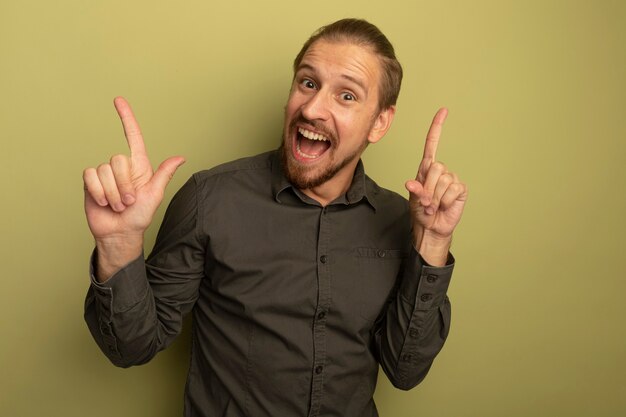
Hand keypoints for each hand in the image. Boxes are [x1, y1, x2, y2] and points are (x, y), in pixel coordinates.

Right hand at [83, 97, 184, 243]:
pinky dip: (99, 192)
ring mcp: (105, 174)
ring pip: (104, 171)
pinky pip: (91, 177)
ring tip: (118, 205)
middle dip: (125, 186)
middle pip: (118, 160)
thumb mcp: (155, 195)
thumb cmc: (140, 216)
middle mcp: (121, 167)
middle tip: (129, 201)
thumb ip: (164, 174)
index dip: (126, 118)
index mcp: (139, 166)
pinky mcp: (90, 182)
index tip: (118, 100)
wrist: (120, 233)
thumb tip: (180, 157)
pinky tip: (103, 202)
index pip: (133, 137)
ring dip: (113, 194)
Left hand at [405, 108, 467, 263]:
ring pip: (444, 181)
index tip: (444, 111)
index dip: (437, 128)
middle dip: (428, 187)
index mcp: (426, 168)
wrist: (431, 227)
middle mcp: (440, 171)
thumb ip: (415, 191)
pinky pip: (453, 190)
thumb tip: (411, 183)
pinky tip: (444, 206)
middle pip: (436, 167)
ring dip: (436, 197)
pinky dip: (445, 201)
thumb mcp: (414, 200)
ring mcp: (452, 179)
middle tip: (426, 201)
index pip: (432, 144)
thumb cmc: (421, 211)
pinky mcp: (460, 189)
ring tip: (433, 206)